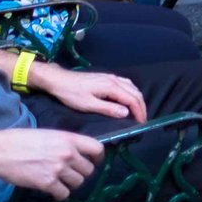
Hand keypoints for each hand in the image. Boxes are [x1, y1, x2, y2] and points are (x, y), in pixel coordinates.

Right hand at [0, 129, 106, 198]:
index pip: (97, 149)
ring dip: (71, 184)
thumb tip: (76, 153)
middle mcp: (68, 153)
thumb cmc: (20, 140)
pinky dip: (60, 195)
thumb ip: (64, 143)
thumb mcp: (48, 135)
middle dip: (81, 173)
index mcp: (69, 139)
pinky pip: (64, 194)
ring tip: (60, 182)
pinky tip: (53, 191)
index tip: (94, 162)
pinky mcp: (48, 183)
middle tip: (70, 174)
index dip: (97, 157)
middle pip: (88, 169)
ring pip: (78, 183)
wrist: (0, 152)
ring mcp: (58, 169)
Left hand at [33, 66, 148, 121]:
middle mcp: (114, 80)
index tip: (141, 124)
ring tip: (138, 112)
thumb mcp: (88, 105)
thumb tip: (126, 113)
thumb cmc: (71, 94)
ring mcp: (111, 77)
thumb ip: (108, 109)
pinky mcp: (107, 77)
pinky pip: (126, 84)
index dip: (139, 112)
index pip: (132, 99)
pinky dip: (132, 93)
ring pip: (132, 87)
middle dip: (142, 107)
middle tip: (142, 120)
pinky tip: (129, 99)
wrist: (59, 79)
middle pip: (135, 93)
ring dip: (138, 99)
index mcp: (111, 87)